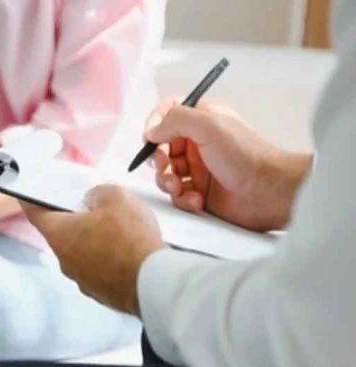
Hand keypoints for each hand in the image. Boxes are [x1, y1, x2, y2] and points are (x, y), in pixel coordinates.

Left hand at [21, 185, 164, 315]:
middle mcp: (65, 261)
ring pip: (83, 254)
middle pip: (63, 235)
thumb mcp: (116, 197)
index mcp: (60, 235)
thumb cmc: (130, 237)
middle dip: (75, 221)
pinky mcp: (101, 294)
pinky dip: (109, 261)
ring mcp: (82, 281)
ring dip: (94, 243)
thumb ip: (98, 193)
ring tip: (120, 233)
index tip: (27, 196)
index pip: (36, 214)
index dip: (32, 201)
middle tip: (94, 209)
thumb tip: (93, 202)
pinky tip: (129, 254)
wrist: (153, 281)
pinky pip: (100, 271)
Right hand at [145, 98, 311, 231]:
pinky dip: (182, 198)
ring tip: (179, 187)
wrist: (269, 192)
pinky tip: (197, 200)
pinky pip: (177, 195)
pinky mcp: (199, 191)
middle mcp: (198, 142)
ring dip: (167, 181)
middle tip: (166, 166)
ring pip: (165, 173)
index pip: (166, 114)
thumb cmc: (246, 156)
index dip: (154, 125)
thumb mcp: (209, 125)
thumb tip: (151, 131)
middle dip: (158, 159)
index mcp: (201, 120)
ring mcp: (198, 168)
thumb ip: (175, 119)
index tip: (152, 138)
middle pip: (160, 147)